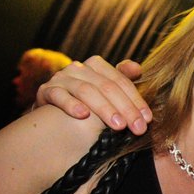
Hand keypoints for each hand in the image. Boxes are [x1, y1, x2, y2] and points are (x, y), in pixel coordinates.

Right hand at [35, 56, 151, 134]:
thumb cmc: (85, 102)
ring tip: (118, 126)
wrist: (50, 113)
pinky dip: (71, 104)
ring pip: (86, 90)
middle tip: (137, 128)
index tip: (147, 120)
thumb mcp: (105, 91)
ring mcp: (61, 78)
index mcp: (97, 65)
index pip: (121, 81)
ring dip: (104, 109)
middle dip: (126, 108)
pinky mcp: (45, 90)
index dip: (136, 100)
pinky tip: (82, 115)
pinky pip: (59, 95)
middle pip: (107, 87)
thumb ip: (122, 80)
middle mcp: (79, 68)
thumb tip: (137, 68)